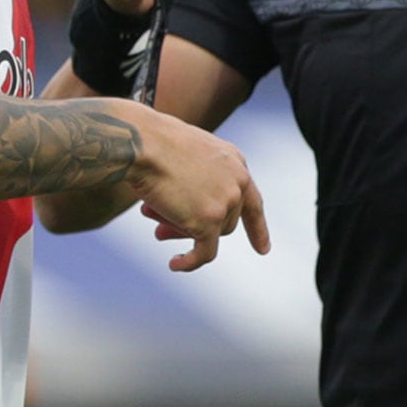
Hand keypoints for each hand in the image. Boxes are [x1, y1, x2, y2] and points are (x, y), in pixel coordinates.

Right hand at [130, 116, 269, 272]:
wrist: (144, 143)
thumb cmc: (154, 142)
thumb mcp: (186, 155)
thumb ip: (197, 181)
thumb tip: (186, 217)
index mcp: (235, 162)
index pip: (252, 201)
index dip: (257, 227)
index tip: (263, 249)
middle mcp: (237, 181)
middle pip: (225, 220)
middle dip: (193, 227)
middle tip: (161, 231)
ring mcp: (226, 202)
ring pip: (212, 234)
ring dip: (182, 234)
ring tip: (156, 230)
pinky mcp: (209, 221)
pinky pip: (205, 253)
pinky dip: (190, 262)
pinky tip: (174, 264)